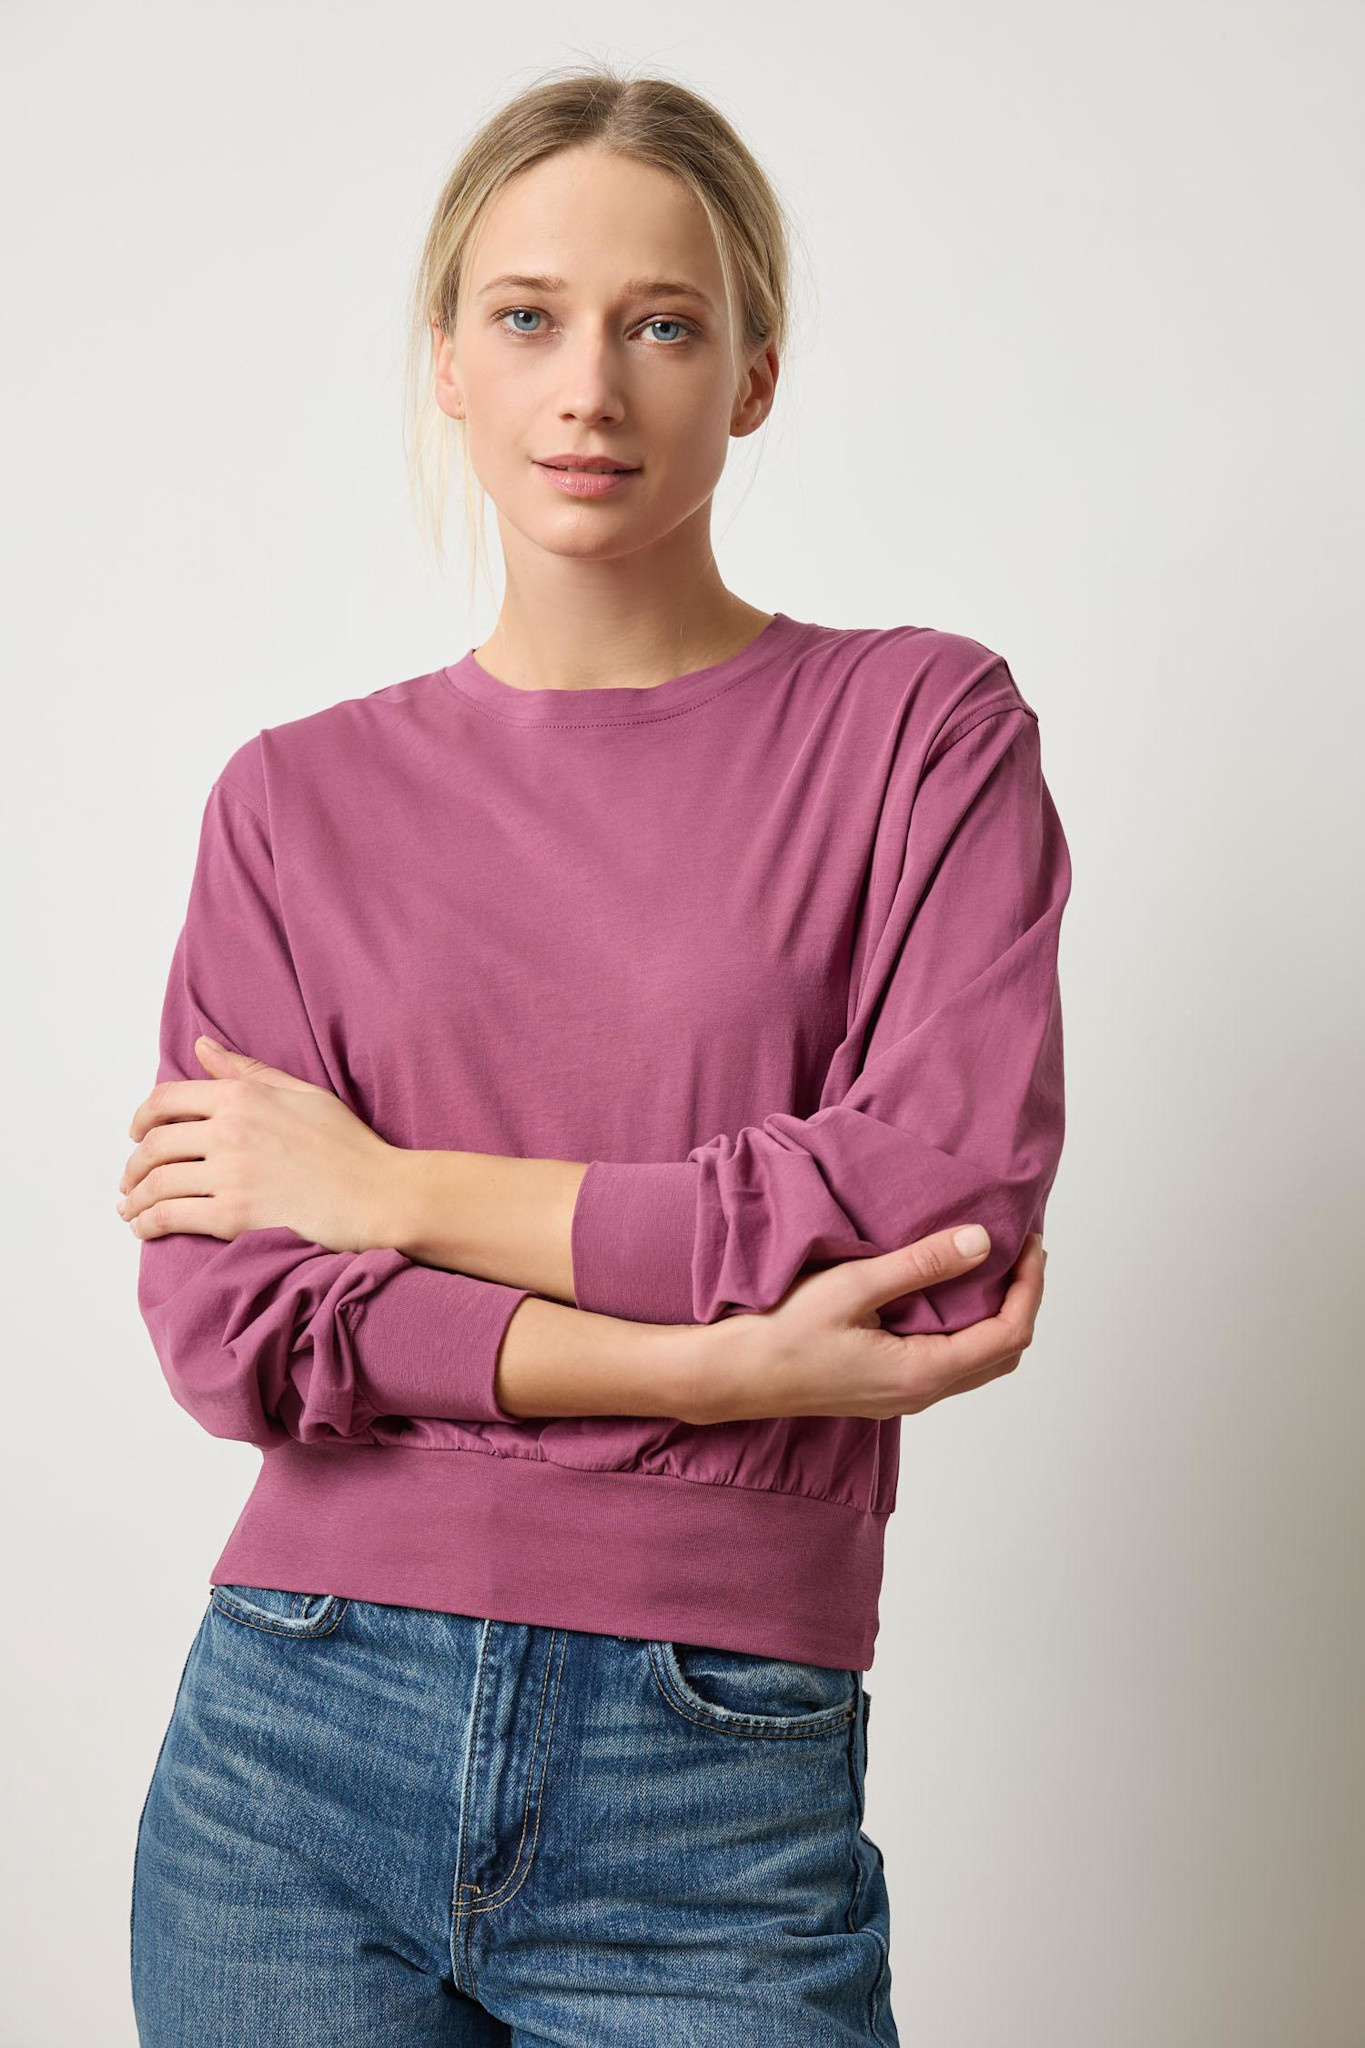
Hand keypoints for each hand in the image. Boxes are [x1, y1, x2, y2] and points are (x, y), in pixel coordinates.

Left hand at [116, 1035, 398, 1253]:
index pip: (166, 1100)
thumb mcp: (301, 1093)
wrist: (379, 1195)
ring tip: (131, 1208)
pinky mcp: (233, 1216)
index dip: (141, 1117)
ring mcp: (230, 1174)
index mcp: (243, 1097)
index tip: (136, 1133)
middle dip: (133, 1165)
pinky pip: (171, 1217)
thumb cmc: (348, 1145)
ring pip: (156, 1183)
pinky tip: (145, 1228)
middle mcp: (229, 1131)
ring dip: (134, 1198)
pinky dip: (148, 1223)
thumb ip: (246, 1071)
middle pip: (154, 1145)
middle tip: (131, 1179)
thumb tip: (201, 1046)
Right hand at [687, 1227, 1046, 1423]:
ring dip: (997, 1315)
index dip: (1030, 1287)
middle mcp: (921, 1393)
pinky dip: (967, 1327)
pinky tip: (948, 1292)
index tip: (1030, 1242)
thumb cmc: (782, 1332)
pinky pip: (949, 1362)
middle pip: (1003, 1353)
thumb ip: (920, 1265)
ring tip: (992, 1265)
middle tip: (1022, 1251)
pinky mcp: (887, 1388)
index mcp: (922, 1374)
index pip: (1008, 1333)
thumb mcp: (853, 1287)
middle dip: (1023, 1300)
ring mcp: (904, 1395)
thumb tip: (981, 1242)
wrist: (733, 1376)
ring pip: (978, 1361)